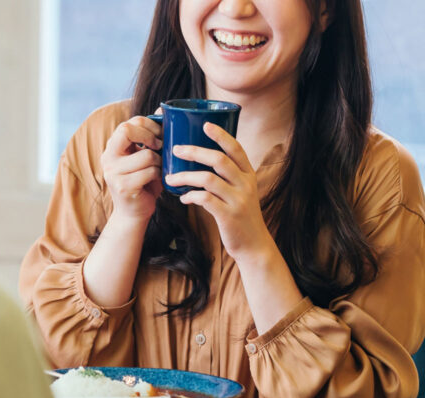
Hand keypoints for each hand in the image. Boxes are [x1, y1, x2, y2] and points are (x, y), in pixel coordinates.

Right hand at [101, 115, 163, 222]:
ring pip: (146, 154)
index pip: (127, 124)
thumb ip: (150, 135)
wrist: (134, 213)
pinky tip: (158, 180)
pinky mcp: (123, 186)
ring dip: (159, 161)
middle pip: (128, 130)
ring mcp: (113, 173)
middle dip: (150, 136)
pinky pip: (149, 171)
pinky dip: (159, 175)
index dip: (147, 125)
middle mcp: (108, 158)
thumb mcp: (145, 156)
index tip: (159, 135)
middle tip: (160, 146)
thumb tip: (163, 110)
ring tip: (159, 169)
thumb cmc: (143, 183)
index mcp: (112, 148)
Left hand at [165, 122, 272, 260]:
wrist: (254, 245)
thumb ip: (227, 176)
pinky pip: (205, 200)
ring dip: (185, 176)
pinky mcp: (228, 216)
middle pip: (219, 160)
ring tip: (170, 178)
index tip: (205, 124)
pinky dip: (191, 196)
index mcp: (248, 174)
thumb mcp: (241, 191)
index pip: (236, 149)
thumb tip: (200, 160)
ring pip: (208, 179)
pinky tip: (183, 198)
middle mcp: (245, 184)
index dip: (221, 135)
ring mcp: (238, 200)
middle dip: (195, 152)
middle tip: (176, 150)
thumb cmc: (241, 215)